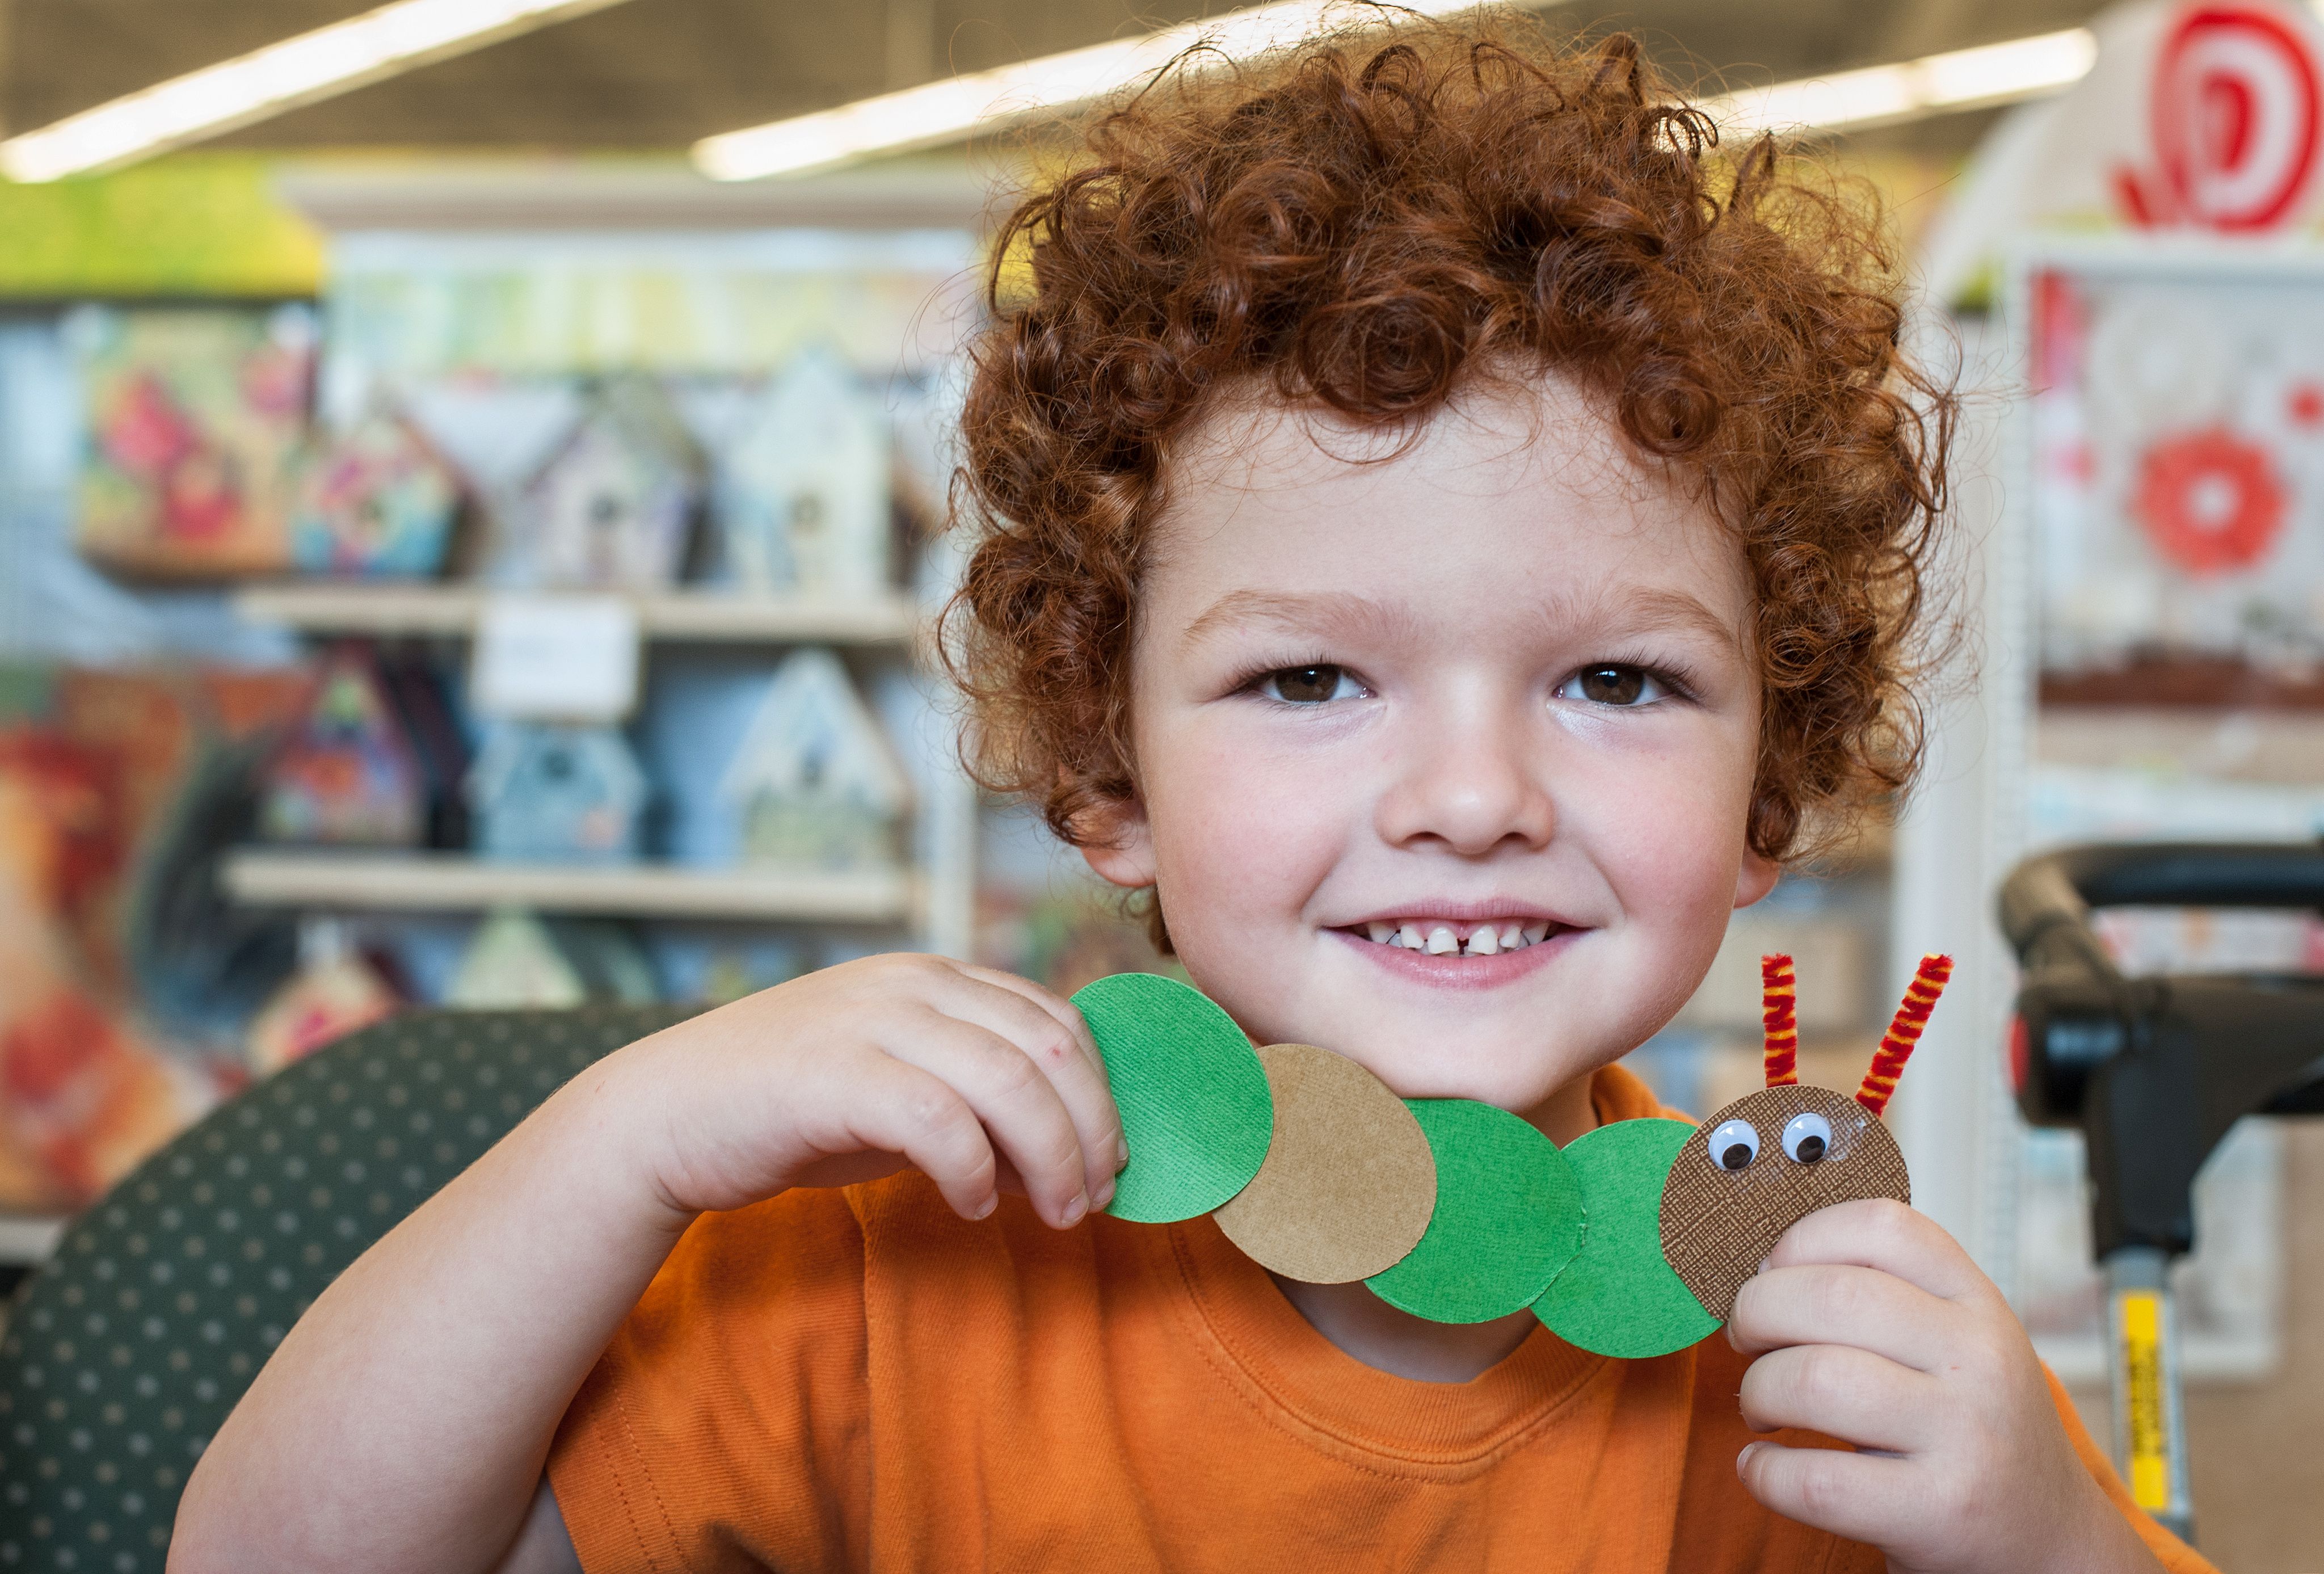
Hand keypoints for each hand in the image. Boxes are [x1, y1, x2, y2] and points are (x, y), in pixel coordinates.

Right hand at [605, 954, 1125, 1229]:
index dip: (1102, 1091)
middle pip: (1050, 1047)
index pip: (1058, 1018)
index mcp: (937, 976)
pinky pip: (941, 1120)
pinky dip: (975, 1171)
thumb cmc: (795, 1110)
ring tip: (1057, 1212)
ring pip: (1009, 1080)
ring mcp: (872, 1019)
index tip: (1112, 1159)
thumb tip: (1073, 1153)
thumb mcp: (903, 1089)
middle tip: (1096, 1197)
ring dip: (1052, 1157)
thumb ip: (980, 1103)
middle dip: (1092, 1129)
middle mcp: (913, 983)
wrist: (667, 1115)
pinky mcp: (834, 1072)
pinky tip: (973, 1207)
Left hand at [1726, 1199, 2166, 1573]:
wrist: (2049, 1539)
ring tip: (1760, 1407)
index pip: (1882, 1226)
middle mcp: (1979, 1360)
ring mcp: (1964, 1436)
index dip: (1801, 1239)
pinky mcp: (1938, 1512)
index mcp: (1978, 1303)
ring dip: (1757, 1391)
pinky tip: (1764, 1467)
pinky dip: (1763, 1473)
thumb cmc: (1975, 1430)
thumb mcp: (1959, 1343)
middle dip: (1756, 1313)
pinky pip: (1815, 1479)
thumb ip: (1885, 1298)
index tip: (1770, 1272)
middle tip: (1747, 1341)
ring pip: (1813, 1380)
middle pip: (1830, 1297)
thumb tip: (1762, 1275)